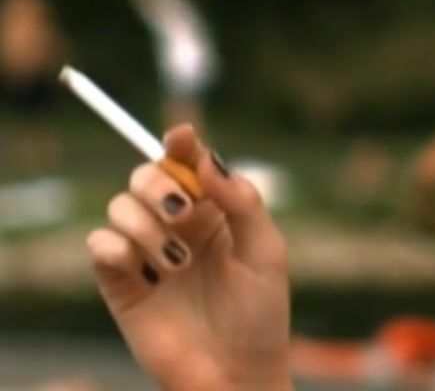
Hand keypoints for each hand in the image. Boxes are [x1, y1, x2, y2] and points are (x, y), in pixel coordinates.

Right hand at [86, 124, 291, 389]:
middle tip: (181, 213)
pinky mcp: (121, 283)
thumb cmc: (260, 316)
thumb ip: (242, 202)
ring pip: (121, 206)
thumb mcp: (266, 253)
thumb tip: (210, 160)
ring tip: (177, 266)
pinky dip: (115, 248)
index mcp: (216, 212)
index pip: (191, 165)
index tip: (181, 136)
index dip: (182, 144)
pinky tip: (143, 271)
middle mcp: (179, 226)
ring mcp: (147, 253)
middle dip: (157, 184)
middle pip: (147, 175)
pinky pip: (99, 245)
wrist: (234, 374)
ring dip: (146, 227)